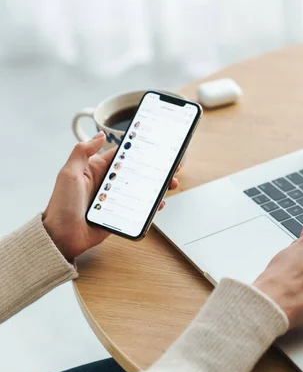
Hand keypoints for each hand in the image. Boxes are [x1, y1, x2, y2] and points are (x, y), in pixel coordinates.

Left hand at [43, 132, 180, 260]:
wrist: (61, 236)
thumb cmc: (62, 205)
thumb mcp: (69, 173)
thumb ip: (82, 151)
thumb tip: (99, 135)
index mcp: (97, 169)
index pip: (123, 156)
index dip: (140, 150)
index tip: (157, 147)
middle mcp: (109, 183)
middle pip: (138, 172)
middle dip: (156, 169)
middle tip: (172, 167)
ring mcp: (116, 199)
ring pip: (143, 189)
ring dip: (158, 186)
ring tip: (171, 184)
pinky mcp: (121, 214)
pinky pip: (140, 208)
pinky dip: (152, 205)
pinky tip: (159, 203)